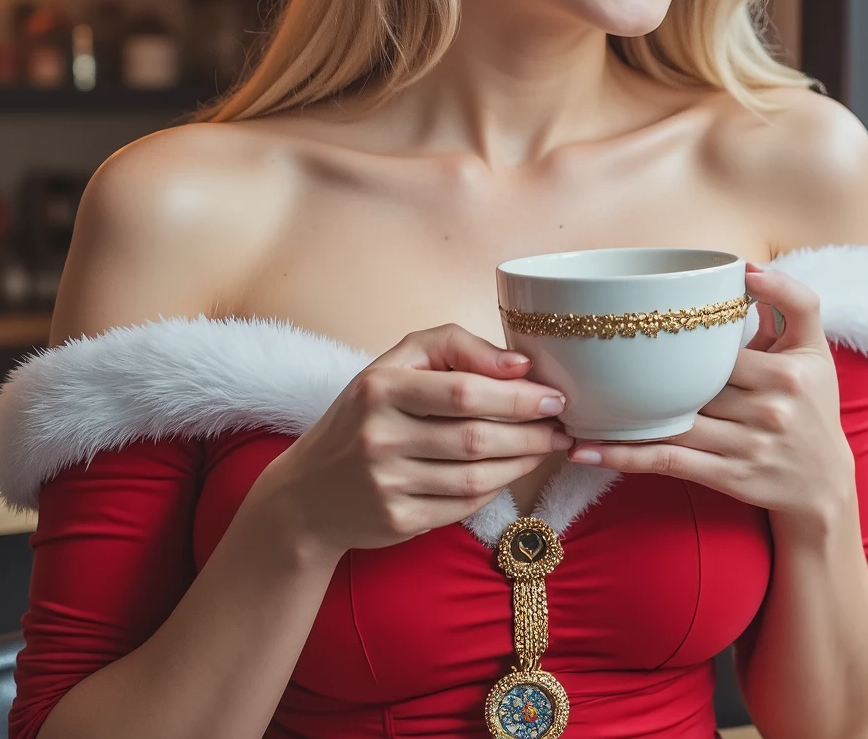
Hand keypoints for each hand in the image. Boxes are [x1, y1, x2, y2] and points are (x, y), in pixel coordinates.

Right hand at [250, 325, 570, 558]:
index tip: (553, 396)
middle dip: (531, 433)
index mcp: (380, 388)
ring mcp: (387, 484)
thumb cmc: (364, 417)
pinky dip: (497, 489)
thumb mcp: (394, 366)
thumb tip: (518, 363)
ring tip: (546, 448)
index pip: (463, 390)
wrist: (306, 495)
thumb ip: (454, 346)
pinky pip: (465, 505)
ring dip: (523, 463)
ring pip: (477, 476)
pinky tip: (511, 473)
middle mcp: (379, 437)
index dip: (517, 396)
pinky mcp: (398, 520)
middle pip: (476, 437)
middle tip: (561, 428)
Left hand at [569, 262, 856, 527]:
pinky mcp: (728, 476)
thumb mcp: (816, 349)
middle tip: (582, 356)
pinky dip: (625, 457)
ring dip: (617, 416)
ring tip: (567, 404)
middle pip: (693, 381)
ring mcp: (747, 446)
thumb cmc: (815, 407)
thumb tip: (747, 270)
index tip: (632, 322)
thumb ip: (793, 300)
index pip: (721, 347)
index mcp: (788, 371)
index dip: (679, 335)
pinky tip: (586, 452)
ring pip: (673, 421)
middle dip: (642, 374)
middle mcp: (770, 409)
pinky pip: (668, 461)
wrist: (826, 486)